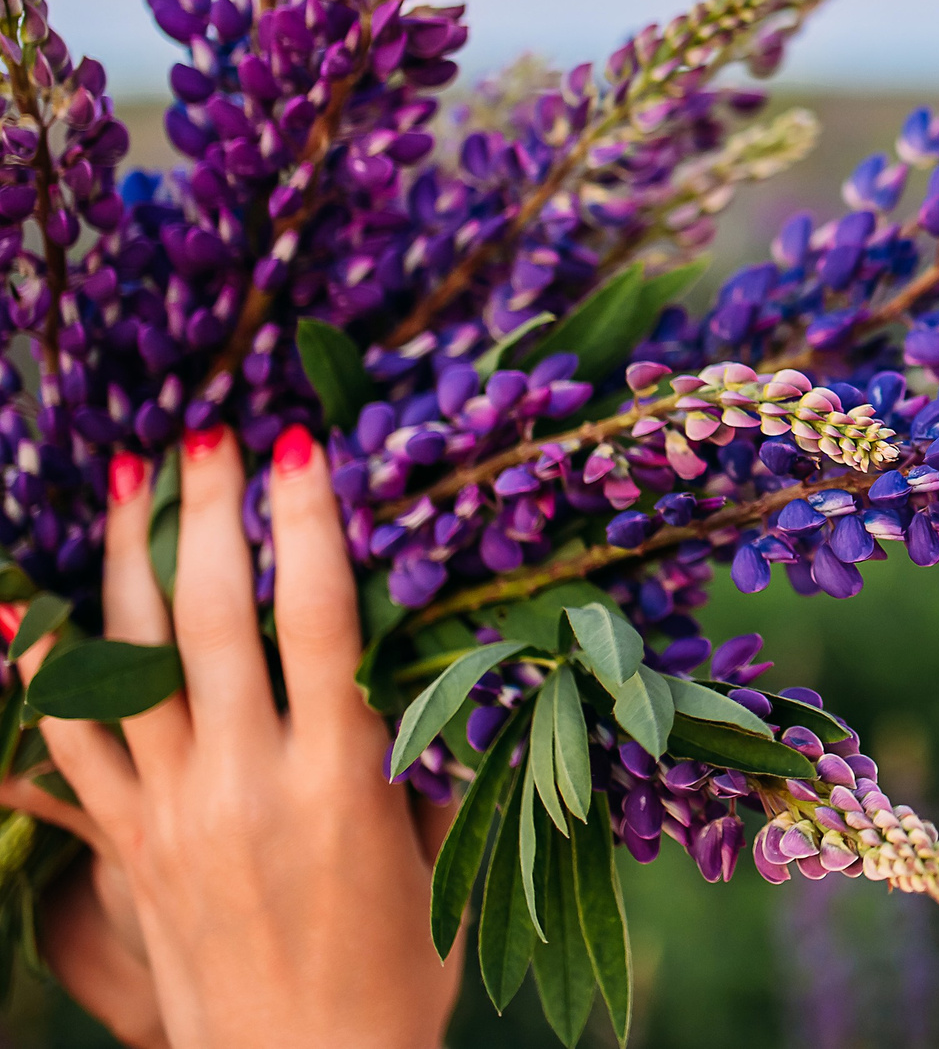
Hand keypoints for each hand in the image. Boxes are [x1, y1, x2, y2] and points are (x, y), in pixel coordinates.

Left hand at [0, 427, 463, 1048]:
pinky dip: (38, 677)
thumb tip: (422, 649)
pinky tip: (27, 618)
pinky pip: (61, 748)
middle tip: (208, 433)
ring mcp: (169, 817)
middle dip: (207, 511)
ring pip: (126, 663)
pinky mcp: (121, 848)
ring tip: (129, 482)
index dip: (310, 525)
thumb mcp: (438, 849)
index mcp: (340, 783)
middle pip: (210, 620)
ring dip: (125, 561)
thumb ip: (420, 747)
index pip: (321, 620)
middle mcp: (244, 787)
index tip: (301, 447)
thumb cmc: (400, 965)